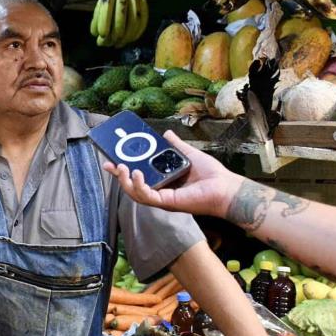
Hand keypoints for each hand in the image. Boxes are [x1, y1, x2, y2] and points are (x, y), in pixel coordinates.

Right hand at [102, 131, 242, 217]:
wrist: (225, 187)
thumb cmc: (211, 175)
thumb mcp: (189, 154)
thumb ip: (176, 145)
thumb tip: (167, 133)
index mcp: (163, 181)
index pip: (139, 176)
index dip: (124, 170)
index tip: (112, 160)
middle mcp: (160, 191)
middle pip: (132, 186)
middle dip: (118, 176)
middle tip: (110, 164)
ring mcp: (162, 198)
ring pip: (135, 193)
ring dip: (125, 181)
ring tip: (121, 168)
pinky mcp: (166, 202)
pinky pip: (146, 196)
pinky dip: (139, 186)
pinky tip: (136, 174)